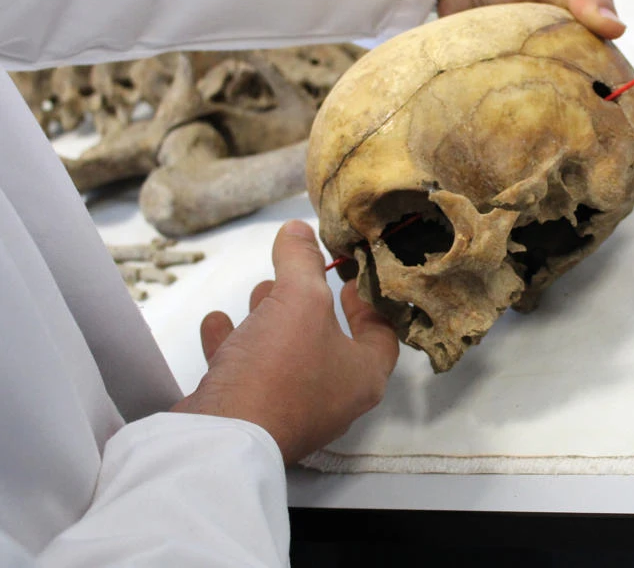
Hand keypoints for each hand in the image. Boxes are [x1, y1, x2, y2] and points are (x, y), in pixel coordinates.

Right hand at [171, 220, 398, 463]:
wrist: (223, 437)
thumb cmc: (279, 369)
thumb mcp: (299, 300)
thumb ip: (301, 261)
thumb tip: (299, 230)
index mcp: (362, 376)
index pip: (381, 333)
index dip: (369, 301)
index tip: (351, 278)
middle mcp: (332, 398)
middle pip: (329, 342)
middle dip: (311, 306)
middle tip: (299, 278)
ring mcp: (290, 411)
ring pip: (286, 357)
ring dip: (271, 322)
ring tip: (260, 291)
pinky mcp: (251, 417)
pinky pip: (247, 374)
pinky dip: (233, 345)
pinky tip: (218, 322)